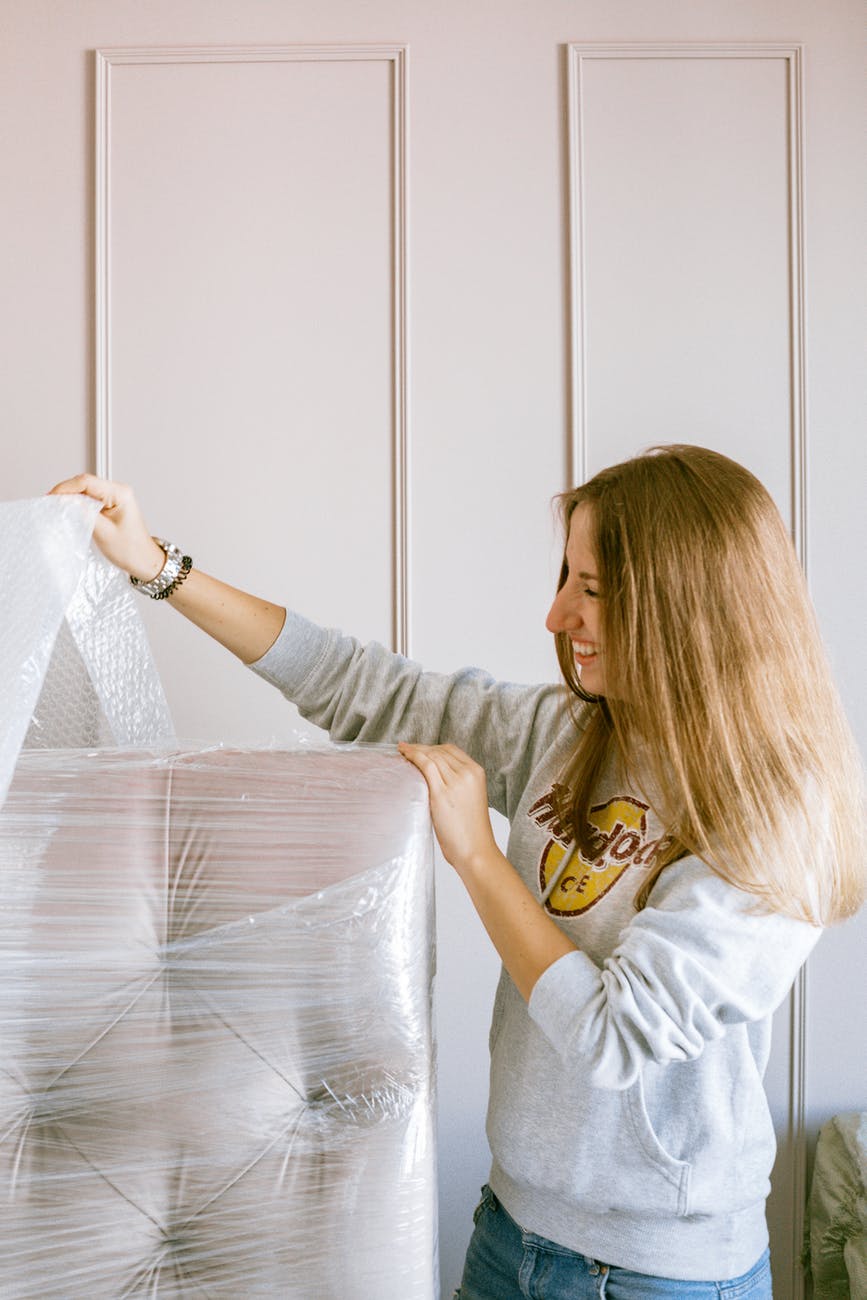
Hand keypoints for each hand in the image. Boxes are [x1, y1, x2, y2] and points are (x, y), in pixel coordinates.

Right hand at [47, 474, 163, 580]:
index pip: (86, 482)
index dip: (65, 487)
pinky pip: (90, 498)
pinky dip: (77, 503)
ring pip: (85, 490)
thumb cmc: (130, 550)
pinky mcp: (110, 504)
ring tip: (56, 507)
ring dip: (70, 497)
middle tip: (50, 503)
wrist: (144, 560)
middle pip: (84, 483)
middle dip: (65, 491)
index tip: (50, 497)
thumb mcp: (103, 532)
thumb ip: (83, 514)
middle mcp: (118, 491)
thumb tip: (64, 501)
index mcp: (121, 493)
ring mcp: (114, 497)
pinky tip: (69, 511)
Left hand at [397, 742, 497, 876]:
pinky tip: (404, 757)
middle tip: (406, 749)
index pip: (451, 750)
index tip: (418, 748)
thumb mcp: (468, 798)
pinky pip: (426, 766)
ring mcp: (455, 782)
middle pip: (439, 751)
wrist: (475, 850)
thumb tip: (431, 775)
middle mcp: (467, 773)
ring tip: (402, 752)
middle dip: (421, 748)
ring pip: (431, 756)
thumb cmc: (470, 831)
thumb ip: (455, 784)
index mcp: (476, 773)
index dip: (432, 747)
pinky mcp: (442, 793)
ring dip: (414, 751)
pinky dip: (413, 758)